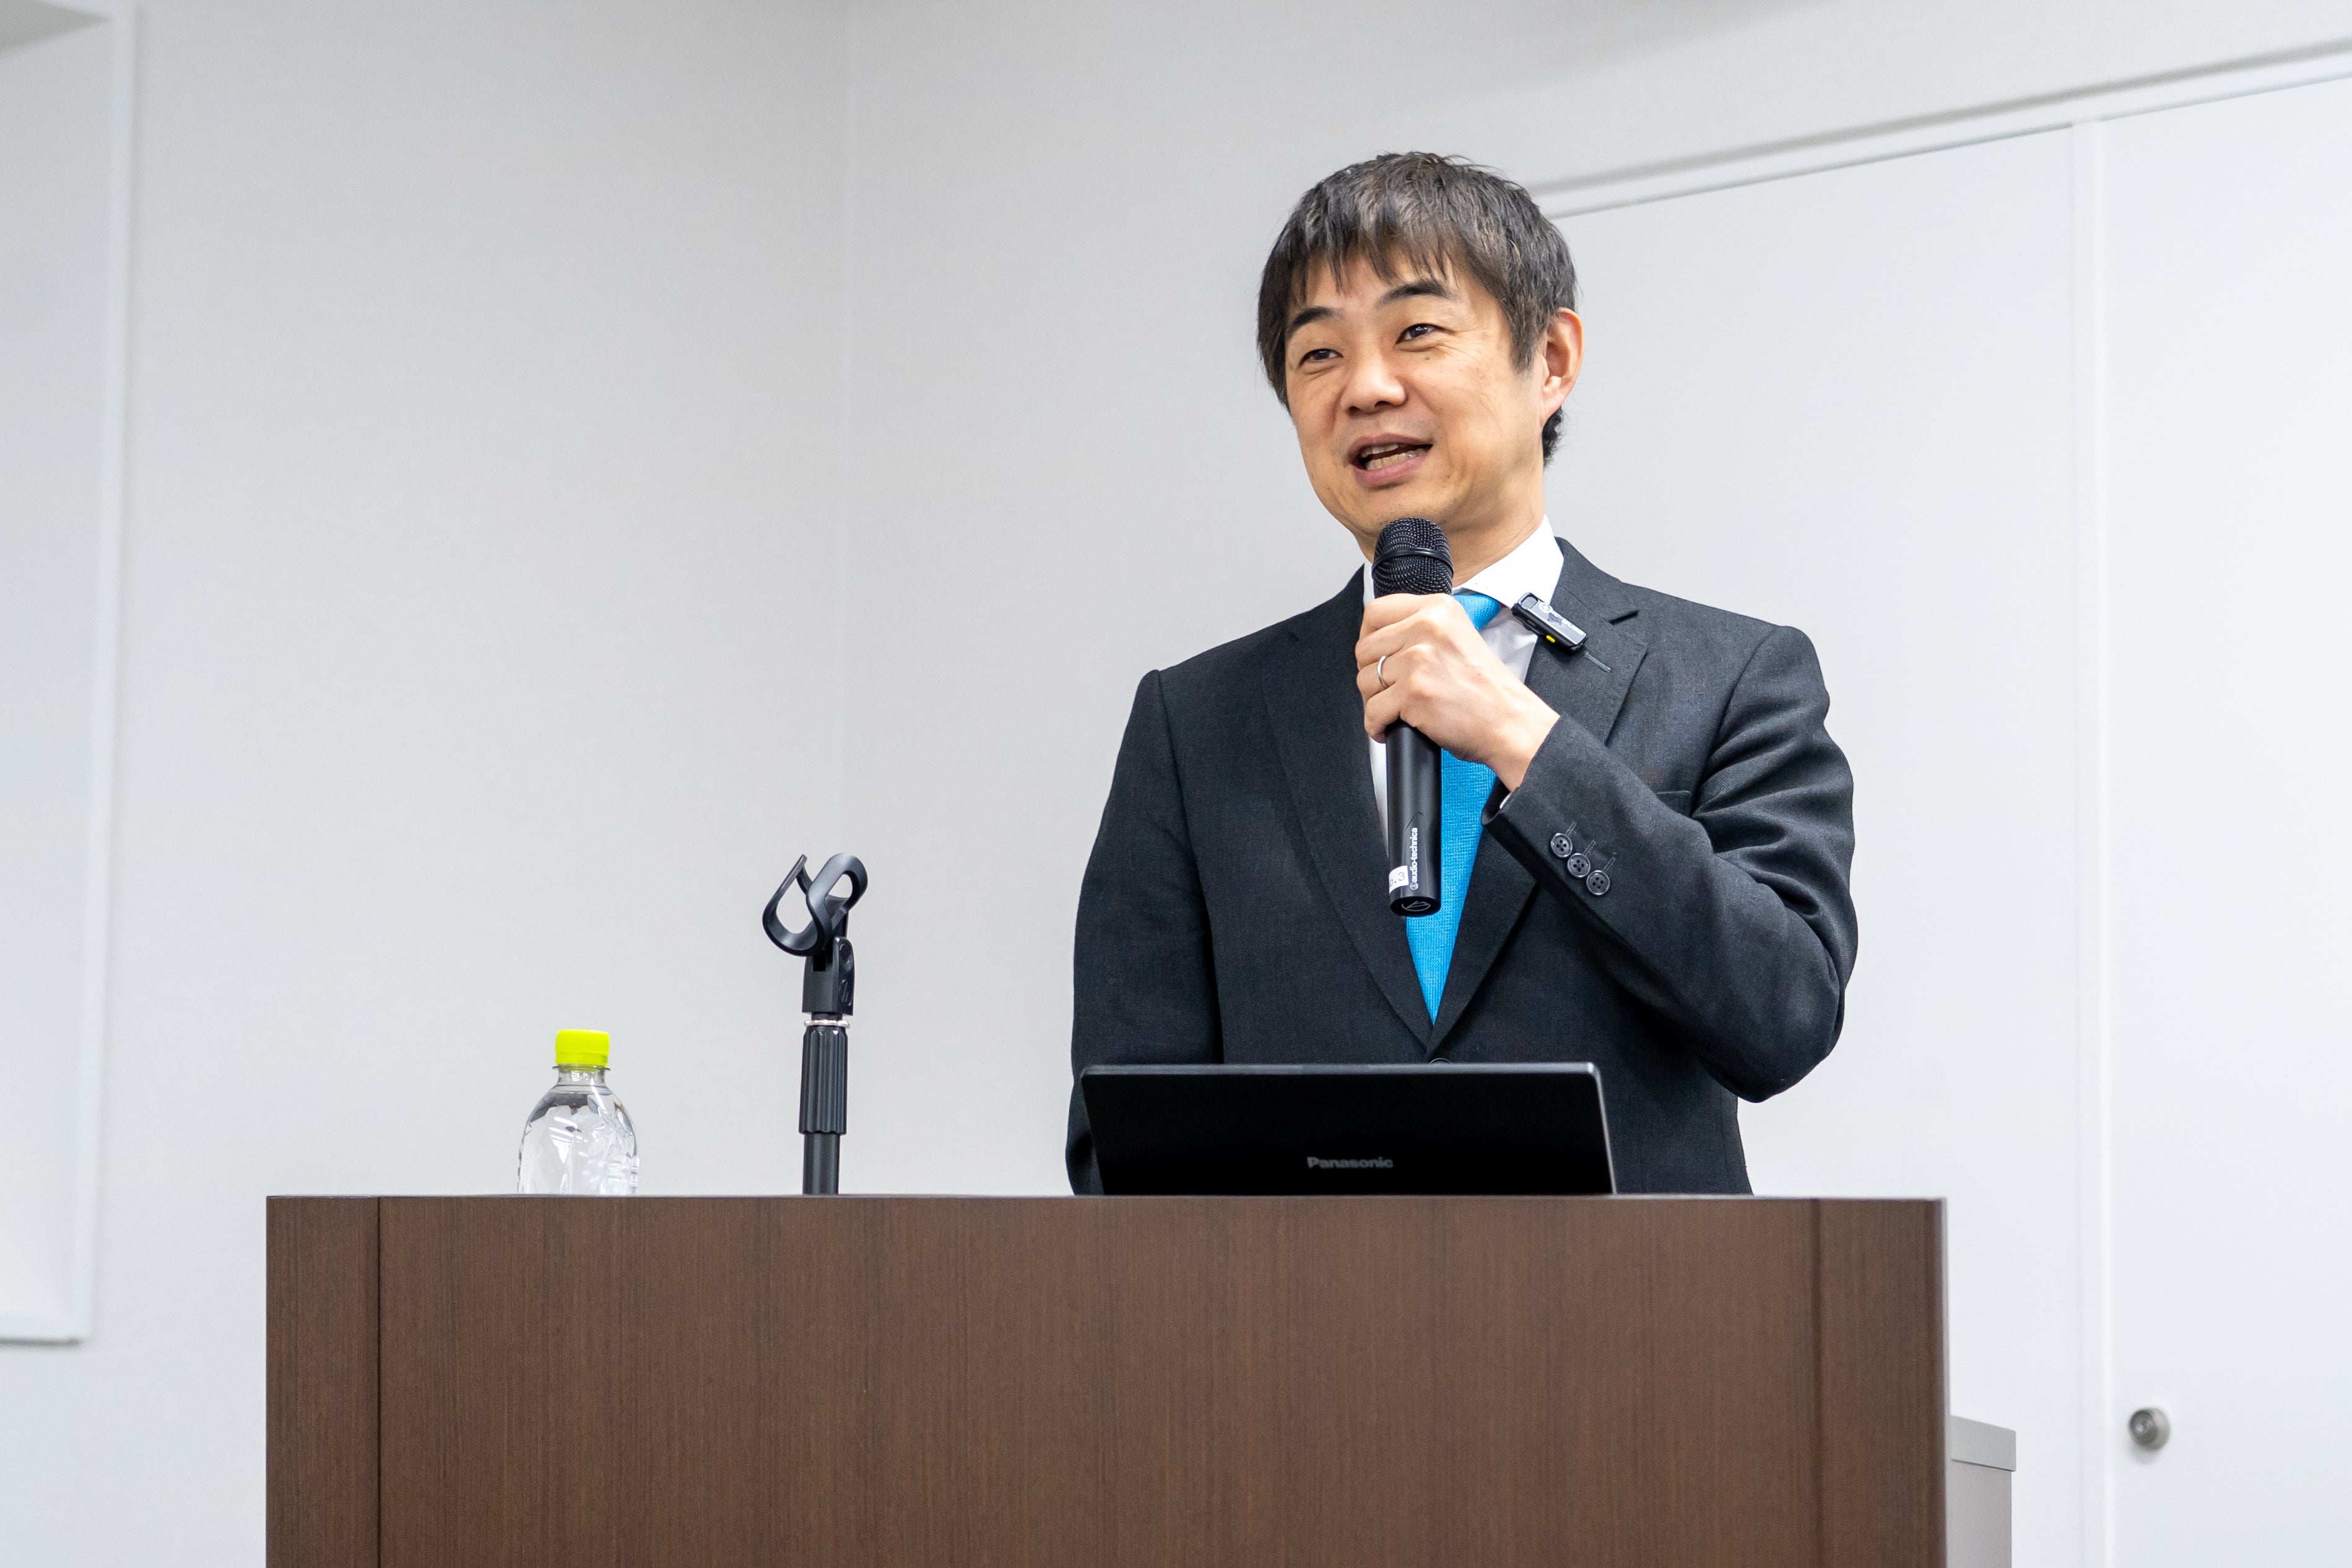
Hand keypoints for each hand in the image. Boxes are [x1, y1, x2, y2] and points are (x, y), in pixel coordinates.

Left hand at [1356, 595, 1559, 789]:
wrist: (1510, 723)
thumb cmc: (1486, 689)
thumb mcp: (1456, 637)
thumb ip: (1421, 630)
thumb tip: (1379, 639)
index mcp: (1437, 608)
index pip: (1375, 611)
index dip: (1369, 638)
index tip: (1376, 656)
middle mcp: (1427, 627)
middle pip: (1364, 648)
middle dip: (1371, 674)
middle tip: (1390, 689)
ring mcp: (1419, 659)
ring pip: (1364, 680)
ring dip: (1375, 701)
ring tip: (1398, 709)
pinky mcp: (1413, 692)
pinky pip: (1372, 711)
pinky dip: (1377, 725)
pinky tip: (1391, 727)